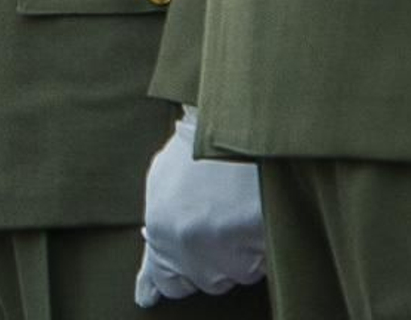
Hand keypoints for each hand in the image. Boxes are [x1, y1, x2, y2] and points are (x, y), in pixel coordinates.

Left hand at [134, 108, 265, 307]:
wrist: (233, 117)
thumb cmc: (199, 149)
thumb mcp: (163, 183)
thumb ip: (157, 237)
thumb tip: (146, 292)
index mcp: (159, 229)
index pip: (168, 282)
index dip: (181, 272)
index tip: (179, 271)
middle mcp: (185, 243)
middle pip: (206, 281)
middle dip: (214, 260)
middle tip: (220, 219)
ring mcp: (221, 245)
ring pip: (238, 274)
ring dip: (242, 253)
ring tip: (239, 209)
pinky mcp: (255, 240)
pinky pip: (264, 262)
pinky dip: (264, 245)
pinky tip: (257, 212)